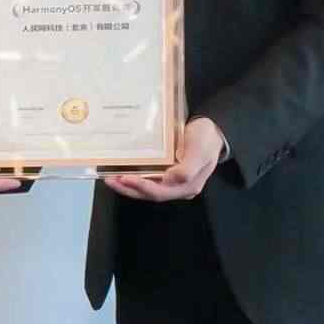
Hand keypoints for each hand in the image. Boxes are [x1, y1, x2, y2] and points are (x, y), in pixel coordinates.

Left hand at [104, 117, 227, 203]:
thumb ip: (188, 168)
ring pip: (147, 188)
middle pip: (150, 193)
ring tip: (112, 178)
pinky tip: (124, 172)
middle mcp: (179, 187)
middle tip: (110, 180)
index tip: (124, 178)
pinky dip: (136, 177)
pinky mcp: (168, 174)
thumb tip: (170, 179)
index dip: (141, 187)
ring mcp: (173, 182)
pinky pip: (150, 179)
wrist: (213, 130)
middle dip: (129, 189)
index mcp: (188, 186)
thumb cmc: (206, 139)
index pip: (159, 192)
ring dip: (129, 185)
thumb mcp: (200, 151)